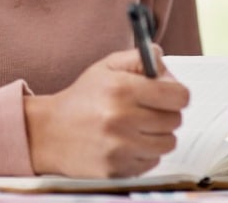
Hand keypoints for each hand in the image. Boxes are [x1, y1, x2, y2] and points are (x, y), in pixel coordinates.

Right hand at [23, 47, 189, 177]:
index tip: (168, 94)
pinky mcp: (118, 170)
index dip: (176, 93)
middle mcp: (121, 119)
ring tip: (136, 127)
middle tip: (146, 110)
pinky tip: (125, 143)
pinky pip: (152, 162)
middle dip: (165, 113)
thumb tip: (163, 62)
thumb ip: (138, 58)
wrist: (49, 132)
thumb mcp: (105, 68)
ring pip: (168, 143)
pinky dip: (144, 153)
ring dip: (157, 135)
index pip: (178, 96)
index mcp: (121, 89)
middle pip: (175, 120)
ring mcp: (120, 148)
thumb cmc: (82, 98)